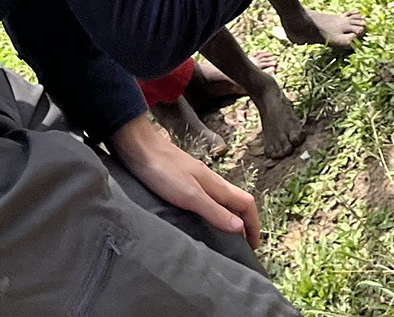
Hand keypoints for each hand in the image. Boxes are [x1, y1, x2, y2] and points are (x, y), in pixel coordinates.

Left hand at [110, 113, 260, 247]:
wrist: (139, 147)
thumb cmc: (164, 170)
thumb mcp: (190, 195)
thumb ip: (215, 211)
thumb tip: (240, 229)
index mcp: (216, 185)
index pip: (247, 204)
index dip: (254, 225)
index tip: (254, 247)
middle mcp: (211, 182)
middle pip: (237, 202)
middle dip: (244, 223)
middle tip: (242, 247)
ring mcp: (197, 180)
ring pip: (222, 200)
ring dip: (229, 218)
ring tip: (224, 238)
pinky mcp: (183, 181)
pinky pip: (206, 199)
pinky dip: (212, 212)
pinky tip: (199, 221)